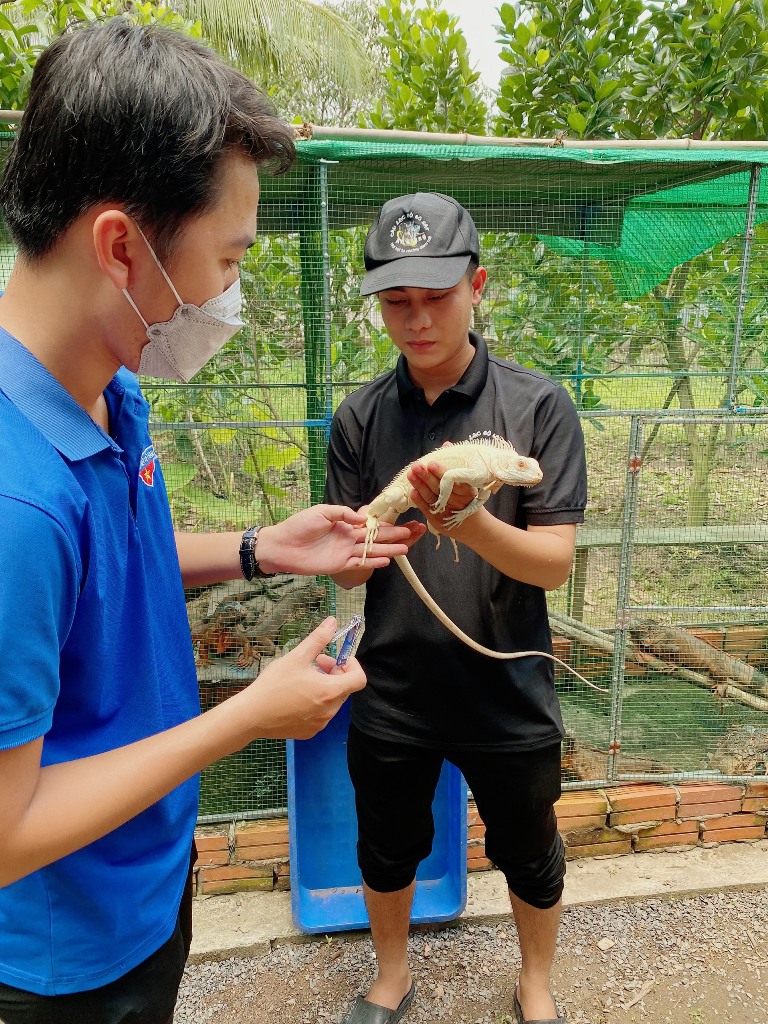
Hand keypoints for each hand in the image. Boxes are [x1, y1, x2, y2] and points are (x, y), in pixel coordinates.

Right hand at [235, 617, 365, 739]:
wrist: (251, 715)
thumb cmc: (274, 684)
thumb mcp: (297, 657)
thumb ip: (318, 639)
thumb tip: (333, 621)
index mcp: (331, 691)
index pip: (359, 678)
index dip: (351, 665)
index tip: (335, 658)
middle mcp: (330, 711)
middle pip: (344, 688)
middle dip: (334, 672)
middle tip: (315, 663)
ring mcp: (321, 724)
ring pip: (332, 701)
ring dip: (325, 687)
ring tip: (303, 679)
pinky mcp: (310, 732)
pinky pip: (321, 714)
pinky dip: (315, 703)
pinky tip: (296, 697)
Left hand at [256, 505, 411, 574]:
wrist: (282, 546)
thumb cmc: (300, 525)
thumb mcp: (322, 512)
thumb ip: (343, 513)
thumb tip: (363, 518)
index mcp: (345, 523)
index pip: (371, 523)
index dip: (387, 522)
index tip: (403, 519)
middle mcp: (348, 537)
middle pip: (376, 537)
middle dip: (395, 535)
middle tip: (414, 532)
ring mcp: (345, 552)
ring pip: (372, 550)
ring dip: (389, 550)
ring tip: (406, 549)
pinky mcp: (340, 565)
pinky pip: (360, 563)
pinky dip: (373, 562)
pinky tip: (387, 561)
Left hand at [407, 462, 476, 534]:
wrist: (473, 527)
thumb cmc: (468, 500)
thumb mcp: (468, 484)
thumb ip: (456, 466)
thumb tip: (445, 447)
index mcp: (468, 493)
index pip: (454, 481)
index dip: (442, 473)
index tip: (431, 464)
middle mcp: (458, 503)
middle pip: (441, 489)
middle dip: (427, 477)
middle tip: (417, 466)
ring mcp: (446, 513)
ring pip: (432, 497)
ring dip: (420, 486)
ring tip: (411, 474)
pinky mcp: (437, 521)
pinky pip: (427, 508)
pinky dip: (419, 500)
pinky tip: (412, 491)